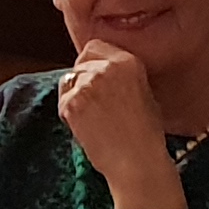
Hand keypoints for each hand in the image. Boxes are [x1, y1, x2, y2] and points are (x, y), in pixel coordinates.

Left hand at [56, 39, 180, 206]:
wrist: (137, 161)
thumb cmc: (145, 134)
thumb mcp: (143, 93)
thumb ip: (121, 77)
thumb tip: (100, 73)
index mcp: (128, 61)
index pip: (95, 46)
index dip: (92, 63)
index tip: (95, 77)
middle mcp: (106, 68)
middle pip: (79, 64)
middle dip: (82, 80)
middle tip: (94, 104)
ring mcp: (87, 84)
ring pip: (67, 81)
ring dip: (74, 95)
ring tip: (93, 118)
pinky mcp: (72, 102)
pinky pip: (62, 101)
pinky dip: (69, 114)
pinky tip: (87, 128)